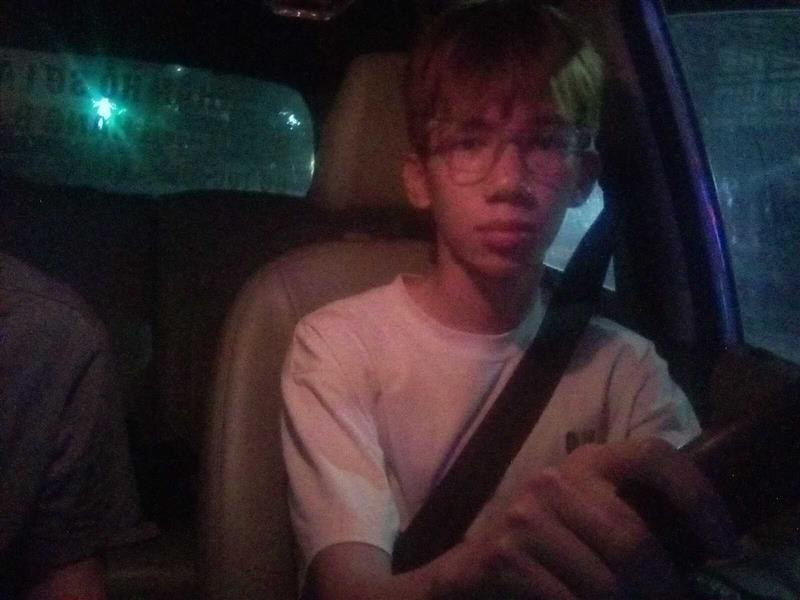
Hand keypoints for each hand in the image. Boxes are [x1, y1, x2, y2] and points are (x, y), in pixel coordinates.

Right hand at [435, 438, 735, 598]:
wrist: (467, 571)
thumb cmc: (542, 548)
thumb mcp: (586, 519)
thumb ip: (629, 520)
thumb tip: (696, 557)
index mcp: (586, 461)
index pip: (653, 455)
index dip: (697, 496)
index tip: (725, 545)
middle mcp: (555, 479)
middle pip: (634, 539)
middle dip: (662, 589)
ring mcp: (525, 515)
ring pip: (607, 582)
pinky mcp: (505, 555)